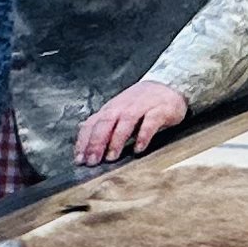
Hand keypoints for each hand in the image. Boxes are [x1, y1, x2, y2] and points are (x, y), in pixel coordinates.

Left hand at [74, 79, 191, 168]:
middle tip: (92, 161)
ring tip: (112, 157)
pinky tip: (138, 148)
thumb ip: (102, 121)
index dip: (84, 141)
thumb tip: (81, 130)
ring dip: (116, 140)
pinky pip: (150, 123)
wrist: (168, 85)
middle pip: (105, 123)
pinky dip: (143, 136)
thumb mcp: (119, 110)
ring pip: (125, 122)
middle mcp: (123, 106)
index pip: (92, 123)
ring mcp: (141, 107)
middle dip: (96, 142)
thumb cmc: (141, 102)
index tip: (79, 159)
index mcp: (111, 108)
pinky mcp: (159, 110)